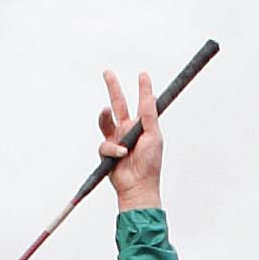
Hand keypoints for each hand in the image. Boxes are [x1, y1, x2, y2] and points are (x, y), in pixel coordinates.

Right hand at [99, 69, 161, 211]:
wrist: (138, 187)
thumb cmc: (150, 164)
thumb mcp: (154, 136)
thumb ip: (149, 114)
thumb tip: (150, 94)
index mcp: (141, 125)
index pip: (141, 102)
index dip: (142, 89)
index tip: (143, 75)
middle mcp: (127, 130)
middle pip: (118, 103)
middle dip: (112, 87)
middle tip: (107, 72)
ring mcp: (116, 140)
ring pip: (105, 120)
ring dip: (104, 115)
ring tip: (105, 110)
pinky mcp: (107, 153)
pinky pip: (105, 144)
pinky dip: (113, 149)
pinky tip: (121, 154)